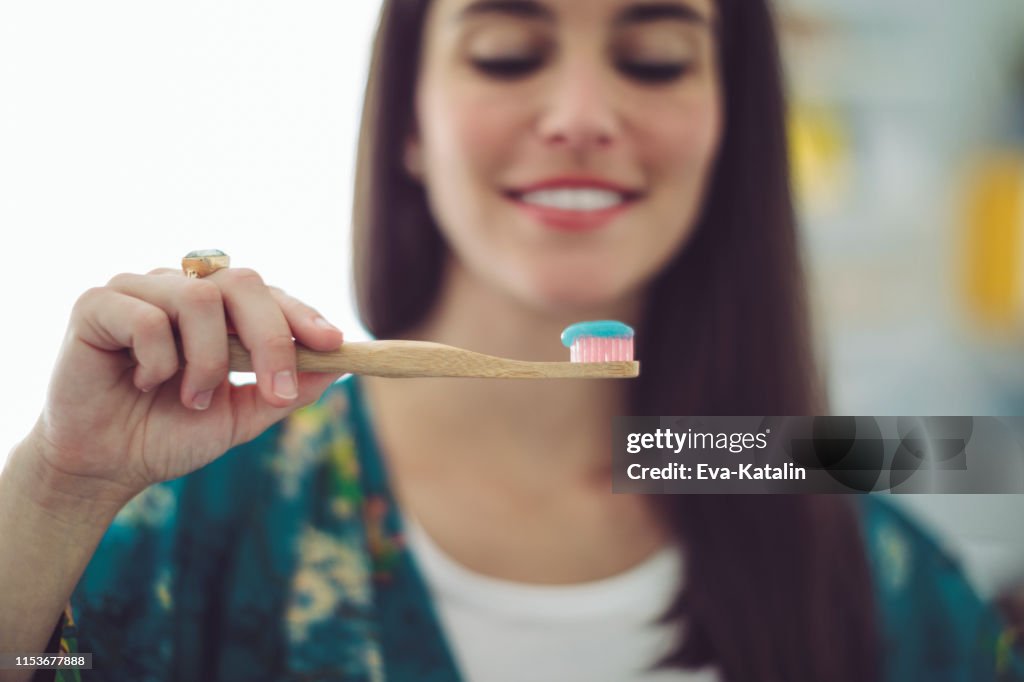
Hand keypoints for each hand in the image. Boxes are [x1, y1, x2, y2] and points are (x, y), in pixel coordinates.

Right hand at [25, 267, 343, 505]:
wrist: (105, 466)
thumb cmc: (170, 434)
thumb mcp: (241, 416)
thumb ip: (287, 391)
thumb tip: (341, 366)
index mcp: (217, 310)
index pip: (268, 294)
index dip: (302, 315)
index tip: (333, 345)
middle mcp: (181, 289)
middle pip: (242, 282)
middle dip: (270, 338)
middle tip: (274, 390)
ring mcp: (139, 290)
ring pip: (199, 300)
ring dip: (207, 361)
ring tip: (191, 398)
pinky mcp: (97, 304)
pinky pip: (147, 319)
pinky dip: (158, 361)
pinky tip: (141, 383)